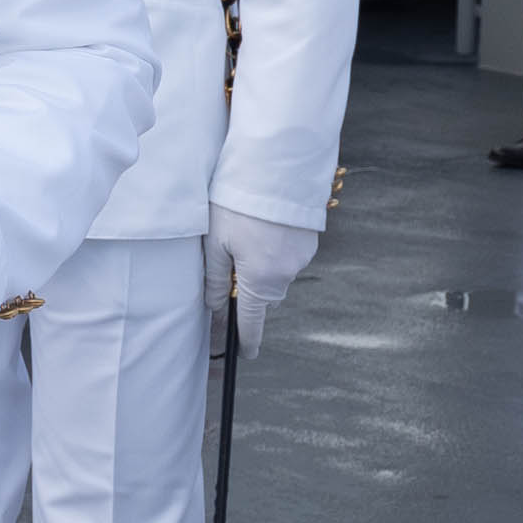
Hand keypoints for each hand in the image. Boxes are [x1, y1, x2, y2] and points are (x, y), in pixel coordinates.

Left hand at [204, 206, 320, 354]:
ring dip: (259, 271)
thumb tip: (214, 306)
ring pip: (276, 277)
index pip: (252, 320)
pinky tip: (258, 232)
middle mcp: (286, 273)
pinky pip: (287, 259)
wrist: (277, 168)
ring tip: (239, 243)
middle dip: (247, 297)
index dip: (246, 339)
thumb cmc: (239, 203)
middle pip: (264, 298)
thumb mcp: (215, 242)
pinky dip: (272, 254)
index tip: (244, 354)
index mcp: (261, 279)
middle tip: (226, 279)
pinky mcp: (308, 241)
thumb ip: (214, 278)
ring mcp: (302, 257)